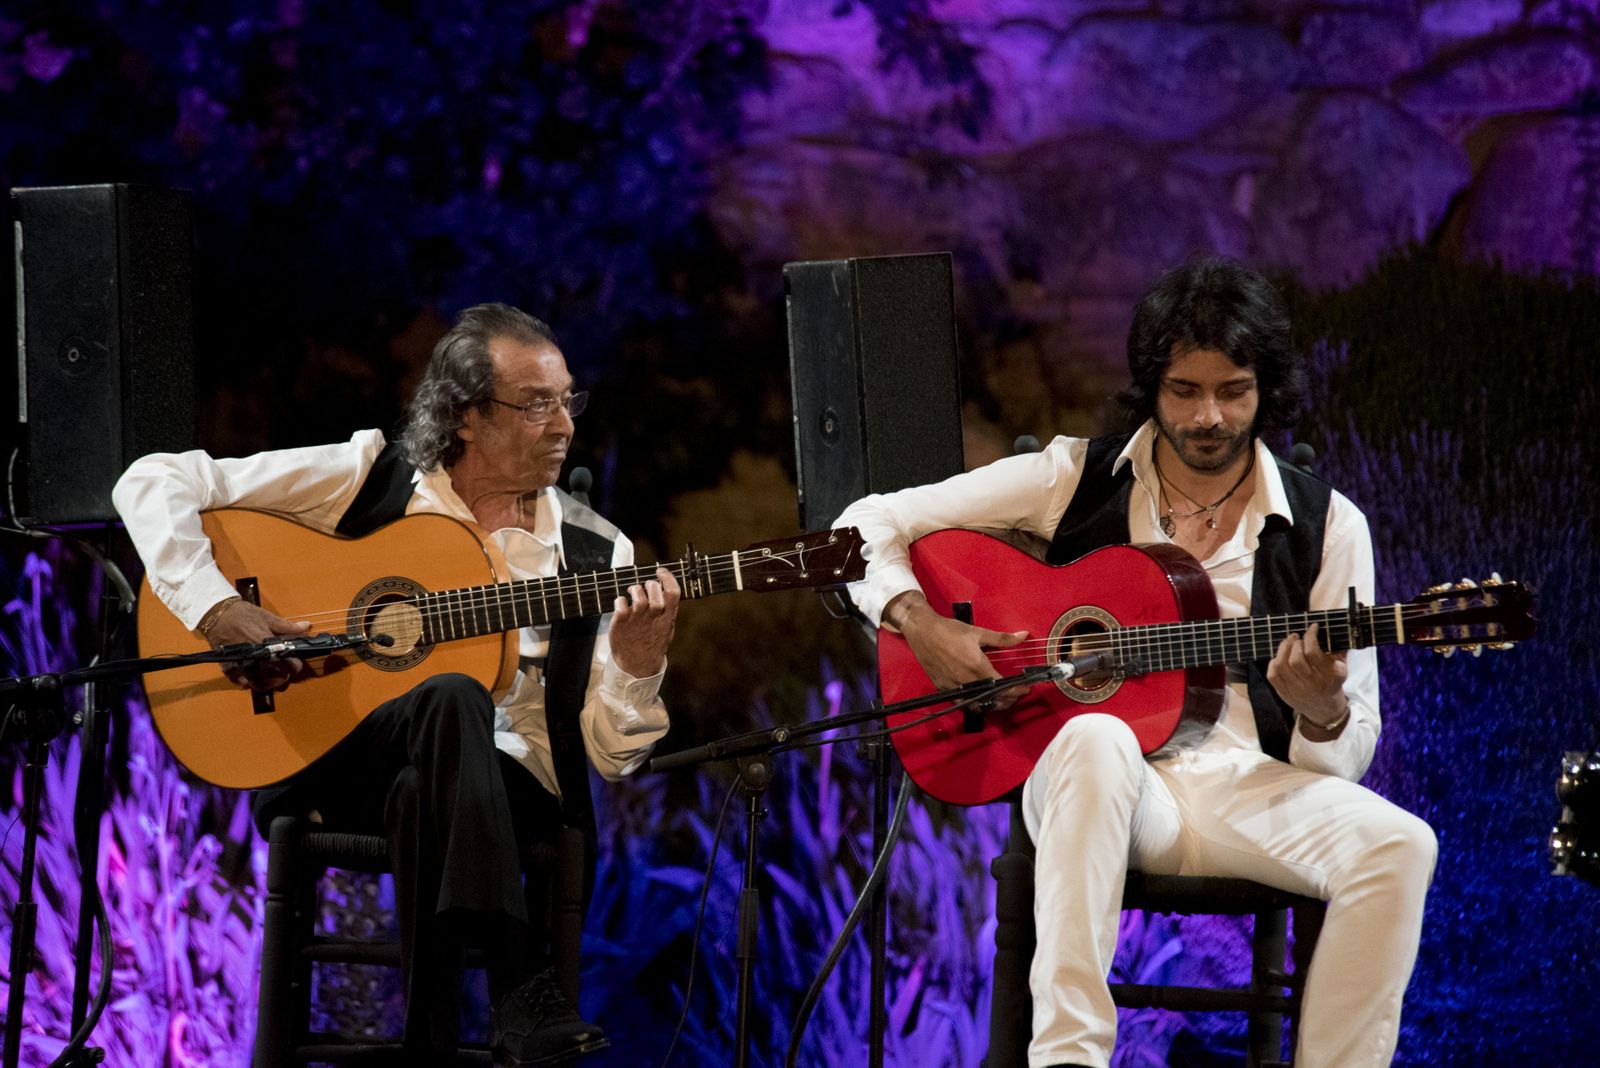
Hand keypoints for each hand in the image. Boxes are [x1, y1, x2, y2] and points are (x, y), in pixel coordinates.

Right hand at [205, 599, 310, 691]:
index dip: (295, 666)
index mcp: (265, 644)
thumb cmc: (243, 614)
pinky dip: (248, 683)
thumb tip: (307, 626)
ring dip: (267, 684)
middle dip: (283, 677)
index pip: (286, 663)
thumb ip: (288, 627)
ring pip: (257, 683)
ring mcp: (239, 663)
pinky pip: (239, 682)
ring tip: (272, 677)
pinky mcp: (227, 667)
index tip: (296, 663)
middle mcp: (252, 656)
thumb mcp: (268, 617)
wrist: (217, 614)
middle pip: (273, 677)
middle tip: (285, 672)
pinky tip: (254, 677)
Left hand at [610, 567, 679, 677]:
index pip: (673, 593)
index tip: (661, 572)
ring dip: (635, 590)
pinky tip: (621, 604)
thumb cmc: (652, 645)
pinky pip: (621, 605)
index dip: (667, 578)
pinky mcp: (621, 624)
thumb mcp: (667, 630)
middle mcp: (653, 618)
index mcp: (667, 619)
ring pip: (638, 596)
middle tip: (647, 586)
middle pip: (655, 592)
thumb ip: (669, 612)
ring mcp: (636, 621)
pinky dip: (620, 601)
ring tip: (633, 592)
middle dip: (651, 584)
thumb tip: (668, 592)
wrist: (636, 667)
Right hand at [891, 592, 1029, 705]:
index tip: (1026, 688)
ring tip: (1001, 699)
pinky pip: (962, 702)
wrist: (923, 631)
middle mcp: (967, 681)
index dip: (1017, 690)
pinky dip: (974, 703)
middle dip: (1008, 699)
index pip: (1003, 685)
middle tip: (1016, 693)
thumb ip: (1002, 639)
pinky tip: (980, 698)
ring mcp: (954, 687)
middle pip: (992, 699)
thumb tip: (1024, 635)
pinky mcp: (943, 689)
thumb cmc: (950, 630)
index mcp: (977, 666)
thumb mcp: (978, 632)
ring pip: (977, 705)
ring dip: (992, 704)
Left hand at [1266, 621, 1348, 730]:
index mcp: (1328, 676)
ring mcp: (1295, 690)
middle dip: (1295, 644)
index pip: (1313, 652)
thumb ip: (1338, 652)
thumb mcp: (1341, 669)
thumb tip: (1330, 631)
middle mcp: (1311, 684)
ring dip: (1283, 649)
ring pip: (1281, 666)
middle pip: (1295, 659)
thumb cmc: (1331, 683)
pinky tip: (1281, 657)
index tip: (1312, 627)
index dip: (1310, 636)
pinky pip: (1272, 674)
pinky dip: (1274, 662)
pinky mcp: (1283, 693)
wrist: (1324, 710)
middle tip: (1298, 638)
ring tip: (1289, 642)